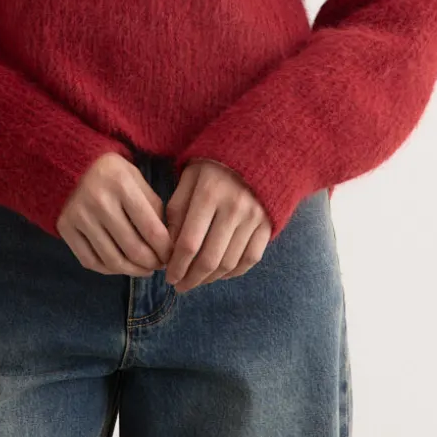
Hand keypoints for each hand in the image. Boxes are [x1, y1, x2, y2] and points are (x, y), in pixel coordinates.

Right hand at [57, 152, 172, 275]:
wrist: (71, 163)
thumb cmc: (112, 173)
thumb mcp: (137, 179)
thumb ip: (153, 207)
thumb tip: (166, 244)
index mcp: (122, 185)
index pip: (151, 230)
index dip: (165, 250)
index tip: (171, 256)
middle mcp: (99, 201)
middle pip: (133, 249)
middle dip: (151, 264)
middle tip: (158, 265)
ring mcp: (79, 216)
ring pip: (112, 260)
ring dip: (133, 271)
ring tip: (143, 270)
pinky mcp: (65, 227)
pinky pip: (90, 261)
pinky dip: (109, 270)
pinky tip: (120, 266)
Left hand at [164, 159, 270, 292]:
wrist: (257, 151)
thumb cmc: (214, 165)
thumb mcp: (189, 177)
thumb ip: (176, 210)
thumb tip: (168, 248)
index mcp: (209, 193)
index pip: (188, 242)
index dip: (177, 265)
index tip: (168, 276)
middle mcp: (234, 208)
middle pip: (209, 258)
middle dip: (191, 279)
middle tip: (180, 286)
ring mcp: (254, 218)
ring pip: (229, 263)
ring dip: (210, 279)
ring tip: (196, 281)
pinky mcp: (268, 225)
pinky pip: (250, 259)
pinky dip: (233, 273)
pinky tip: (219, 274)